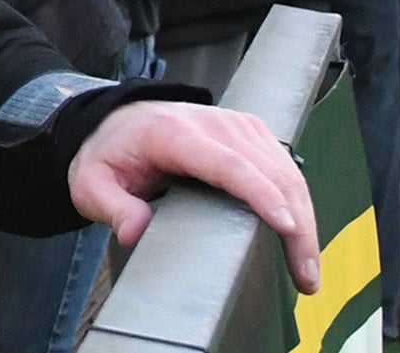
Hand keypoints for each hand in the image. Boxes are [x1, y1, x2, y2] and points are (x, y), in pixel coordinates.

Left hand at [69, 101, 320, 297]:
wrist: (117, 122)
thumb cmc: (108, 154)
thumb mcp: (92, 184)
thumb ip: (112, 207)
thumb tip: (135, 231)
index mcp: (173, 134)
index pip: (228, 164)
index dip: (262, 195)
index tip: (288, 227)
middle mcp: (211, 123)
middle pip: (268, 172)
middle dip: (296, 225)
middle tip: (305, 276)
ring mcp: (235, 125)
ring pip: (285, 170)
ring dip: (305, 219)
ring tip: (307, 269)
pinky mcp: (250, 132)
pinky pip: (284, 165)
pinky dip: (298, 201)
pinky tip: (301, 236)